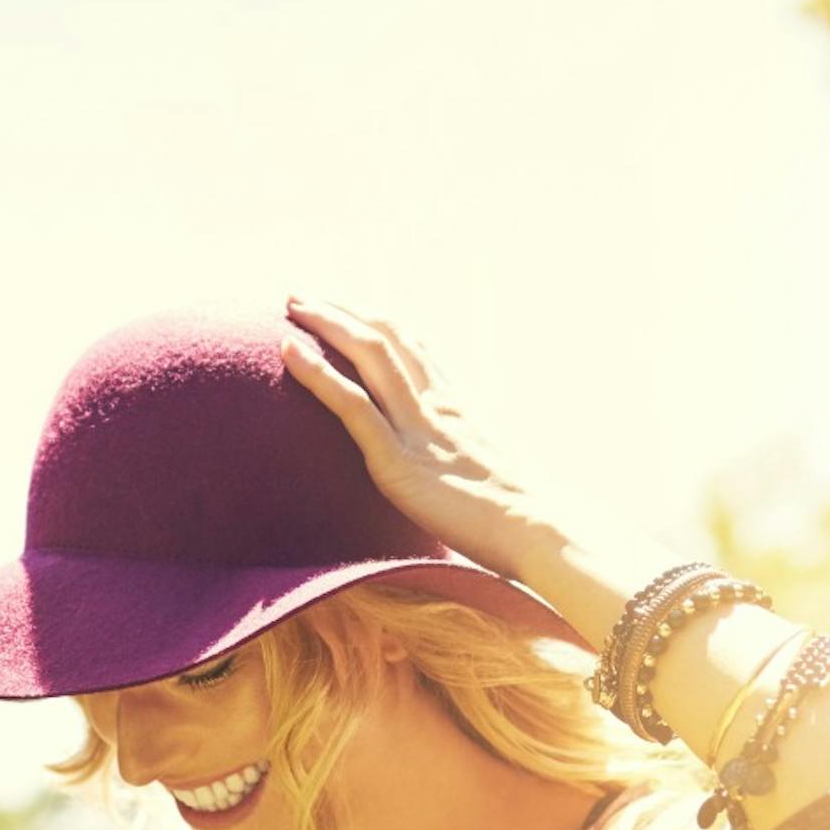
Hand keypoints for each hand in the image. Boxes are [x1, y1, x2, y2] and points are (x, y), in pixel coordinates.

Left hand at [280, 297, 600, 608]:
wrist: (541, 532)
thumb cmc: (526, 520)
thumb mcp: (496, 475)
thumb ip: (471, 463)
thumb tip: (465, 477)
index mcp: (461, 406)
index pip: (417, 346)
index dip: (379, 322)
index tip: (349, 307)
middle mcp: (439, 405)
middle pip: (388, 337)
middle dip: (344, 311)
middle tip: (305, 297)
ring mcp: (419, 429)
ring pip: (369, 355)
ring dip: (326, 324)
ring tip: (291, 306)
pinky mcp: (398, 462)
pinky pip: (351, 407)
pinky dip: (316, 374)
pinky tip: (289, 353)